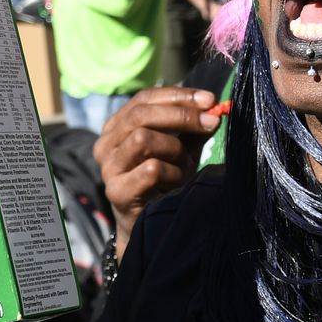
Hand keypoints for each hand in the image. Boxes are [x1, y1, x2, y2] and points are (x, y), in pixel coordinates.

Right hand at [95, 86, 219, 258]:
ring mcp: (108, 168)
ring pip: (143, 138)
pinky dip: (172, 172)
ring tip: (185, 164)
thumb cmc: (163, 183)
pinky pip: (151, 169)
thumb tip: (214, 107)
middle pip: (141, 114)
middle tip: (210, 121)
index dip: (177, 96)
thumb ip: (193, 129)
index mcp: (117, 127)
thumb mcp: (180, 150)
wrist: (148, 225)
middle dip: (181, 115)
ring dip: (174, 149)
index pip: (144, 99)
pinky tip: (176, 183)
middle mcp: (106, 144)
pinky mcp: (116, 191)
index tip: (209, 99)